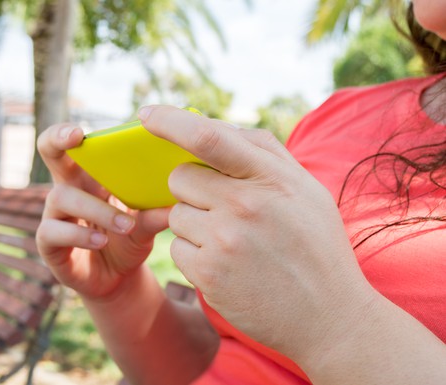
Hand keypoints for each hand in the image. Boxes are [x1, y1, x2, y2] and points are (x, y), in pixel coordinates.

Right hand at [36, 123, 169, 299]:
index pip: (71, 143)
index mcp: (90, 176)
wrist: (119, 280)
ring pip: (61, 197)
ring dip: (96, 209)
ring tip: (126, 224)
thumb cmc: (130, 240)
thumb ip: (156, 213)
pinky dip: (79, 235)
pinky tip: (102, 241)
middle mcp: (68, 189)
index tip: (81, 131)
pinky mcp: (50, 245)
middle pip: (49, 153)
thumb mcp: (146, 225)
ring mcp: (55, 216)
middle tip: (76, 137)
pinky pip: (53, 232)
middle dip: (57, 140)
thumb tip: (181, 199)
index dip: (67, 132)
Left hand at [139, 106, 379, 361]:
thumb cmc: (317, 247)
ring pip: (176, 215)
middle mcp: (245, 205)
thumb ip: (265, 154)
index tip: (146, 113)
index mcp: (271, 178)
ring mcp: (224, 241)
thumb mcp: (306, 190)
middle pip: (180, 178)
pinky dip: (194, 255)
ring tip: (231, 243)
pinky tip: (226, 266)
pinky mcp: (209, 274)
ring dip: (194, 225)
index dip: (171, 121)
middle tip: (218, 206)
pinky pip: (177, 249)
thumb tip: (218, 128)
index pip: (208, 138)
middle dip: (190, 188)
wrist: (329, 317)